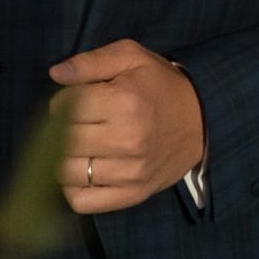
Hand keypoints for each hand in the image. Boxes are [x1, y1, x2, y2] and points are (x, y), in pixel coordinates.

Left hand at [49, 39, 208, 212]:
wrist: (203, 120)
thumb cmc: (160, 86)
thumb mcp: (131, 58)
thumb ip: (90, 62)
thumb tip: (56, 74)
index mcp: (124, 102)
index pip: (66, 107)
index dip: (62, 102)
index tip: (74, 101)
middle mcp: (127, 140)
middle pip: (65, 141)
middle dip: (60, 130)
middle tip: (75, 124)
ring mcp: (130, 172)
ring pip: (68, 172)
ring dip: (64, 159)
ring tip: (77, 147)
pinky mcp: (133, 194)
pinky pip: (83, 201)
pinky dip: (72, 189)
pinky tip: (81, 173)